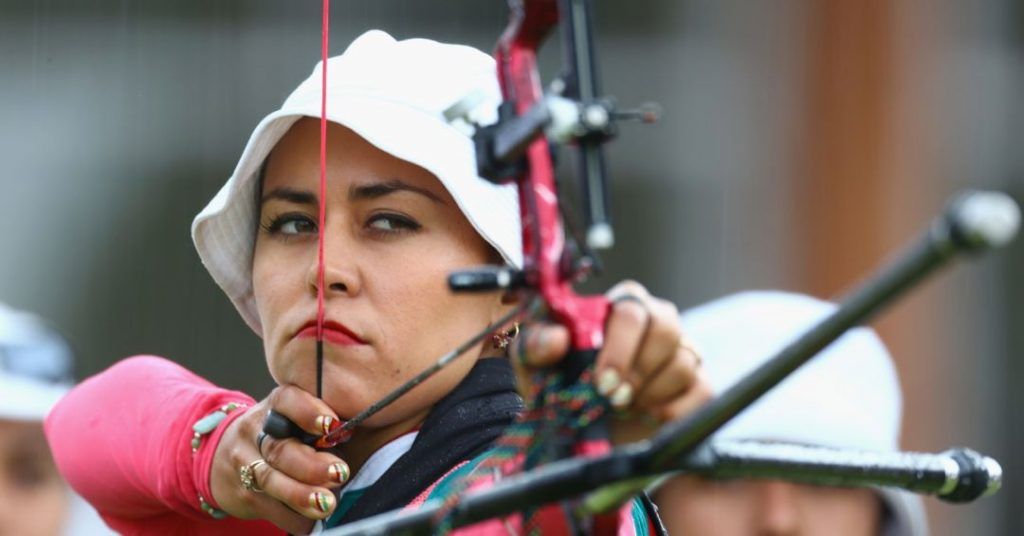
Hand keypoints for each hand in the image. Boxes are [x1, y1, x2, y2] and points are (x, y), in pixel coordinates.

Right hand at [211, 386, 349, 533]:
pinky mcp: (242, 493)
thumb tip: (354, 440)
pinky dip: (293, 518)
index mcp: (274, 406)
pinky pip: (269, 507)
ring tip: (327, 504)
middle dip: (312, 465)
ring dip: (301, 495)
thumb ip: (319, 426)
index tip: (332, 425)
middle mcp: (255, 431)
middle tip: (340, 473)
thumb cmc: (280, 436)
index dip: (308, 411)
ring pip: (271, 480)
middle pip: (280, 448)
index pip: (287, 400)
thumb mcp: (292, 418)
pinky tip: (311, 522)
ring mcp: (244, 462)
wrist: (224, 458)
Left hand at [511, 280, 712, 443]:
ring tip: (623, 408)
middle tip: (613, 399)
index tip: (601, 381)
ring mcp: (682, 351)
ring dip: (650, 394)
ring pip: (684, 362)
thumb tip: (556, 339)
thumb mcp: (534, 364)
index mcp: (619, 305)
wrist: (580, 430)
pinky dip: (673, 410)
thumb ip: (536, 344)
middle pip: (667, 328)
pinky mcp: (698, 384)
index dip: (620, 346)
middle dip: (638, 370)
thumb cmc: (559, 383)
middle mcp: (656, 321)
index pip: (631, 308)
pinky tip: (647, 417)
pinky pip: (701, 391)